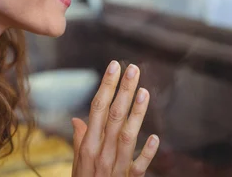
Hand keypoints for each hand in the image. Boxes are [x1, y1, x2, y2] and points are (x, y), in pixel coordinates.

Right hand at [72, 61, 158, 175]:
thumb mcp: (77, 162)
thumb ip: (80, 139)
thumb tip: (78, 118)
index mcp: (88, 145)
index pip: (97, 108)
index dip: (106, 86)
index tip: (114, 65)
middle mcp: (101, 153)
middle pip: (113, 116)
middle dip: (123, 91)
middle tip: (133, 68)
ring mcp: (115, 168)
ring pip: (126, 136)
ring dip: (136, 114)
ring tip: (143, 91)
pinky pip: (138, 168)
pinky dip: (146, 153)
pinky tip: (154, 137)